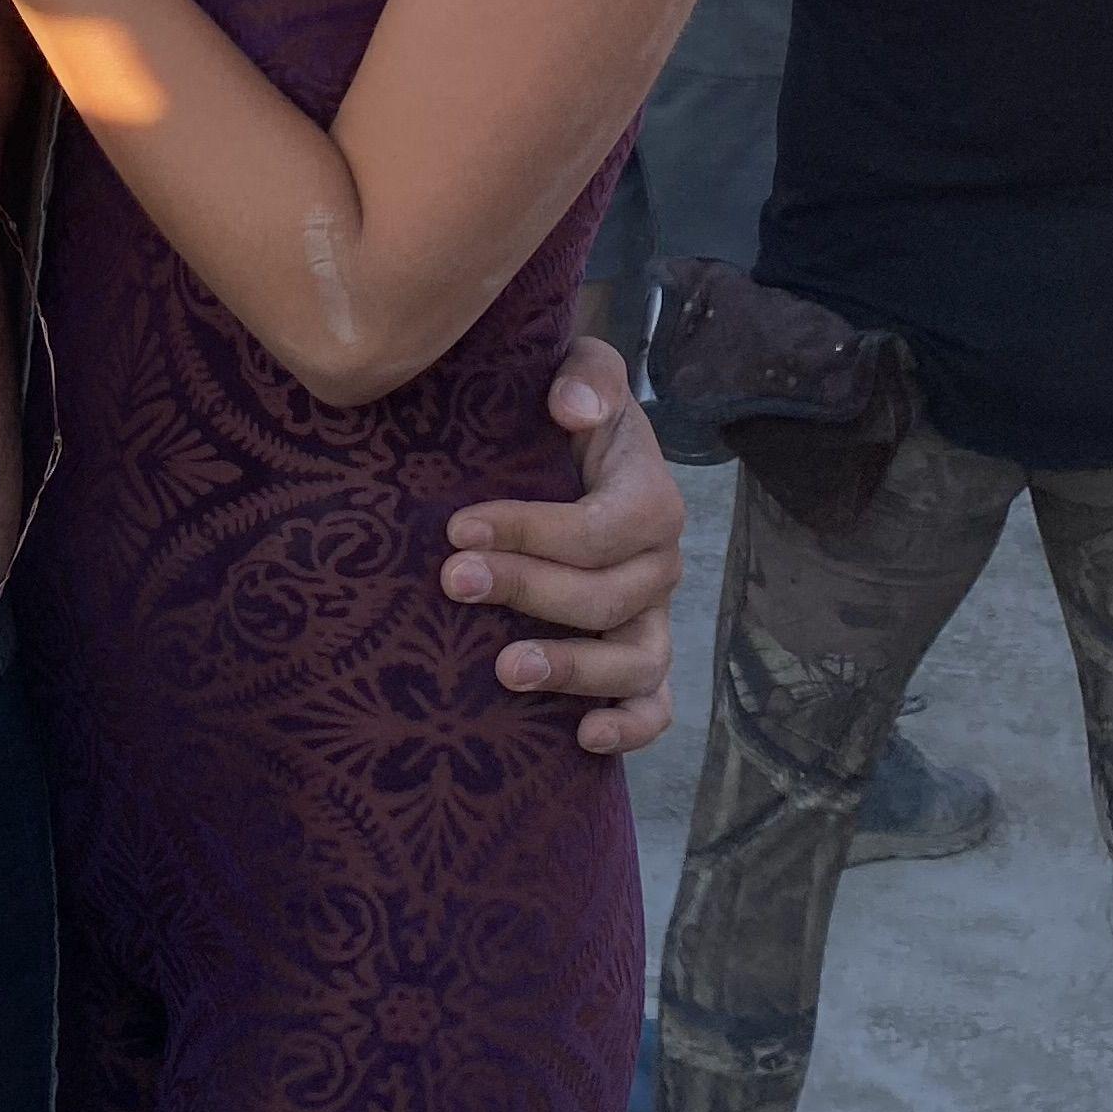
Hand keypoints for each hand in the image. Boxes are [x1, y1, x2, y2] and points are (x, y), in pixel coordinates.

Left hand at [438, 339, 685, 752]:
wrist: (576, 456)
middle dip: (526, 591)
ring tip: (503, 670)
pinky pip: (655, 707)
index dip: (532, 533)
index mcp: (651, 499)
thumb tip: (571, 408)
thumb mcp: (583, 373)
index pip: (600, 529)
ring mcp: (652, 617)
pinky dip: (630, 727)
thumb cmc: (567, 415)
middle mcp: (659, 564)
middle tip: (452, 582)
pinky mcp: (638, 658)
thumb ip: (587, 377)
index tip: (459, 529)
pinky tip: (583, 737)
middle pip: (604, 597)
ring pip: (636, 662)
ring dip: (572, 671)